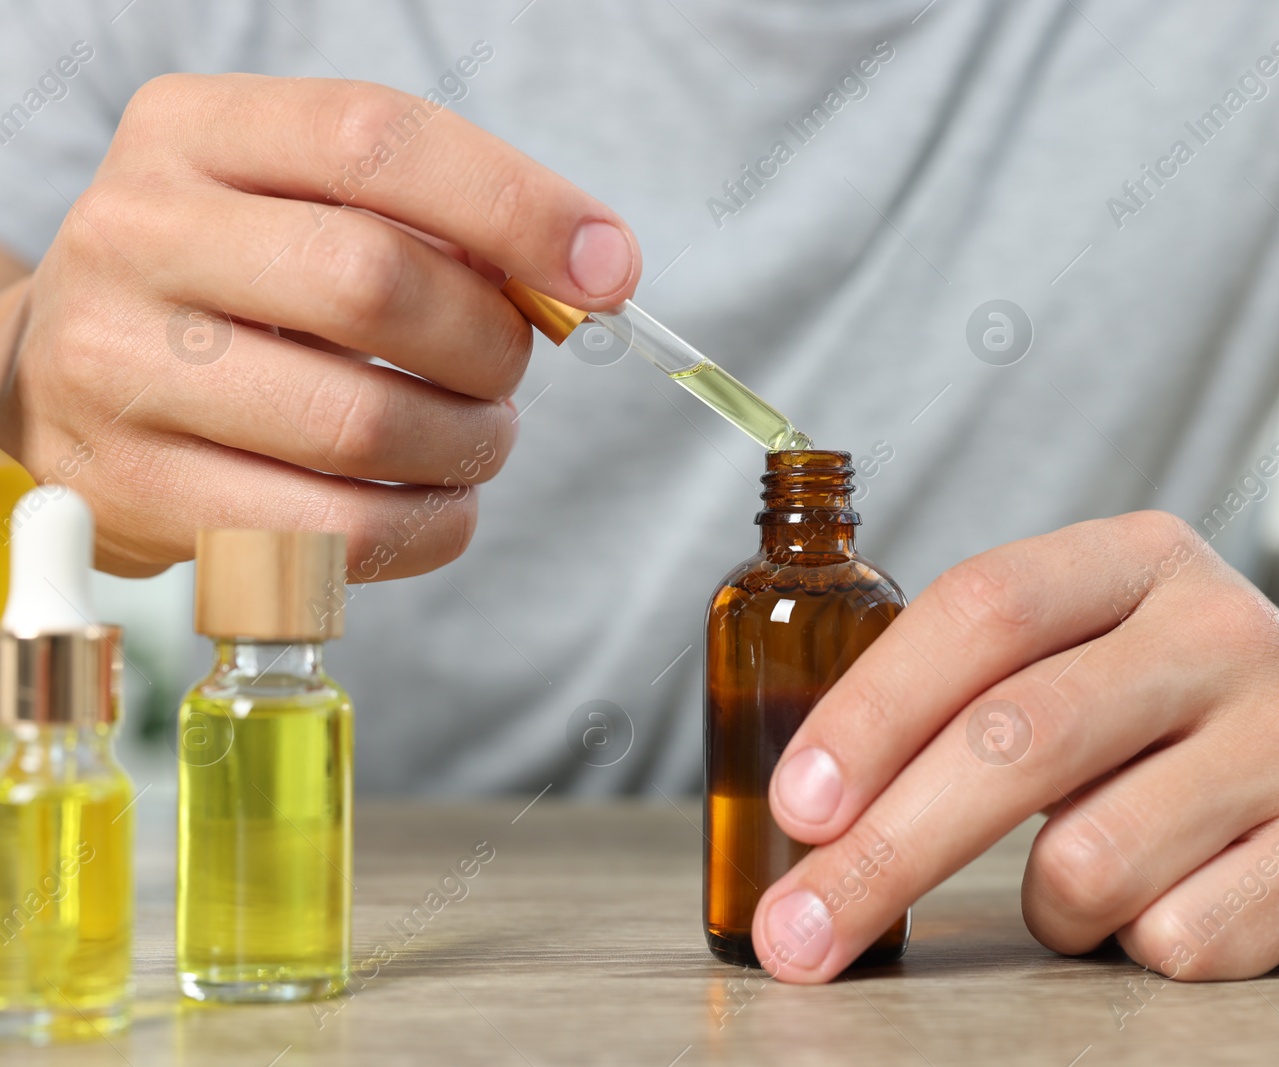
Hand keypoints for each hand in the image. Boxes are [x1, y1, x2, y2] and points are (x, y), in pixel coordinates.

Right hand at [0, 74, 638, 577]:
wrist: (66, 372)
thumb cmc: (235, 282)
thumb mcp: (305, 201)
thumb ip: (435, 214)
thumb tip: (593, 267)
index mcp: (195, 133)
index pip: (375, 142)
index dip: (516, 207)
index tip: (609, 269)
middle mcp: (140, 238)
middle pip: (374, 284)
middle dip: (488, 343)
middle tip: (505, 368)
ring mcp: (121, 371)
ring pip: (362, 426)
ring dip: (467, 444)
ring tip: (473, 434)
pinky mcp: (143, 495)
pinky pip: (335, 532)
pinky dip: (429, 527)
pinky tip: (437, 501)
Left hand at [752, 511, 1278, 982]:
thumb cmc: (1190, 701)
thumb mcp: (1100, 638)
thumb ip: (977, 682)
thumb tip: (816, 801)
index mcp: (1137, 559)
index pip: (981, 609)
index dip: (872, 710)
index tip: (796, 807)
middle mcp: (1220, 632)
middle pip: (1018, 740)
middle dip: (886, 853)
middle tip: (801, 934)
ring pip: (1090, 863)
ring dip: (1049, 906)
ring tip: (1086, 878)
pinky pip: (1179, 941)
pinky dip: (1139, 946)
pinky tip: (1178, 898)